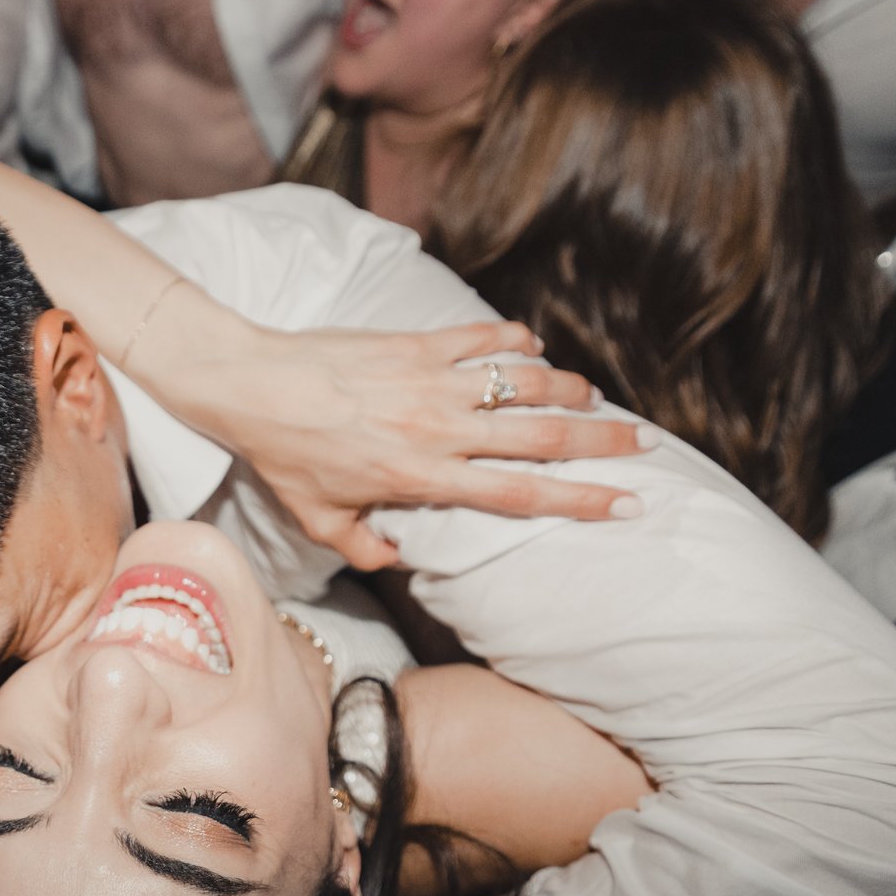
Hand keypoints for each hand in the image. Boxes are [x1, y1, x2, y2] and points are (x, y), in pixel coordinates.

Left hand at [152, 317, 652, 569]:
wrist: (249, 383)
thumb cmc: (282, 454)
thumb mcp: (319, 519)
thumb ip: (365, 546)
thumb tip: (397, 558)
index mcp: (422, 478)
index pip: (519, 495)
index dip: (581, 500)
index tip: (628, 503)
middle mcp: (438, 429)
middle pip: (541, 437)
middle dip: (602, 441)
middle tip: (646, 445)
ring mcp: (431, 381)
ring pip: (522, 382)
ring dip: (568, 390)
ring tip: (596, 399)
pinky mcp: (416, 342)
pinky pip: (481, 337)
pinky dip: (515, 340)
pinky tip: (534, 349)